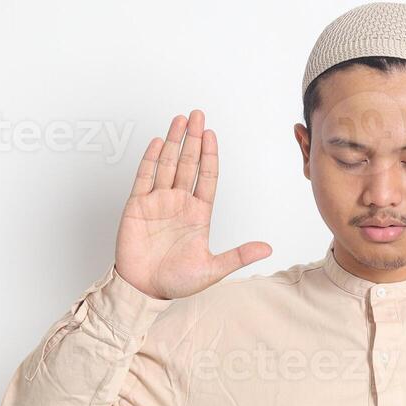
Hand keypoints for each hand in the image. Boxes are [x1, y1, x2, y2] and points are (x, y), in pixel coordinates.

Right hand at [114, 111, 270, 299]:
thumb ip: (239, 256)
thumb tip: (268, 249)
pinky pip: (144, 177)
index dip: (210, 155)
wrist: (145, 290)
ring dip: (174, 142)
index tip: (212, 135)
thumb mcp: (213, 269)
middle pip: (188, 164)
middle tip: (198, 115)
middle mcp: (178, 203)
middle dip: (194, 139)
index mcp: (198, 214)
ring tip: (181, 120)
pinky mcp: (137, 206)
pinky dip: (151, 159)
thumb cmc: (176, 281)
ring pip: (167, 164)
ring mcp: (157, 202)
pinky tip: (159, 142)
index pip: (207, 177)